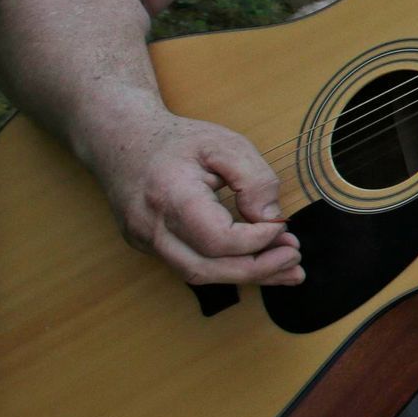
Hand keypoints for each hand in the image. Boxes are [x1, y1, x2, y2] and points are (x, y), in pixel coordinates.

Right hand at [89, 113, 302, 285]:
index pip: (216, 238)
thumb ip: (254, 178)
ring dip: (247, 275)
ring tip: (288, 268)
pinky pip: (192, 266)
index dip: (256, 240)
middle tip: (295, 257)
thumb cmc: (176, 141)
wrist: (122, 141)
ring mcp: (146, 241)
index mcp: (169, 196)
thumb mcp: (224, 144)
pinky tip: (259, 262)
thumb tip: (270, 218)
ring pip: (198, 274)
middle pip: (206, 268)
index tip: (283, 226)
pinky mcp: (150, 247)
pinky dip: (227, 268)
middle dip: (257, 269)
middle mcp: (151, 227)